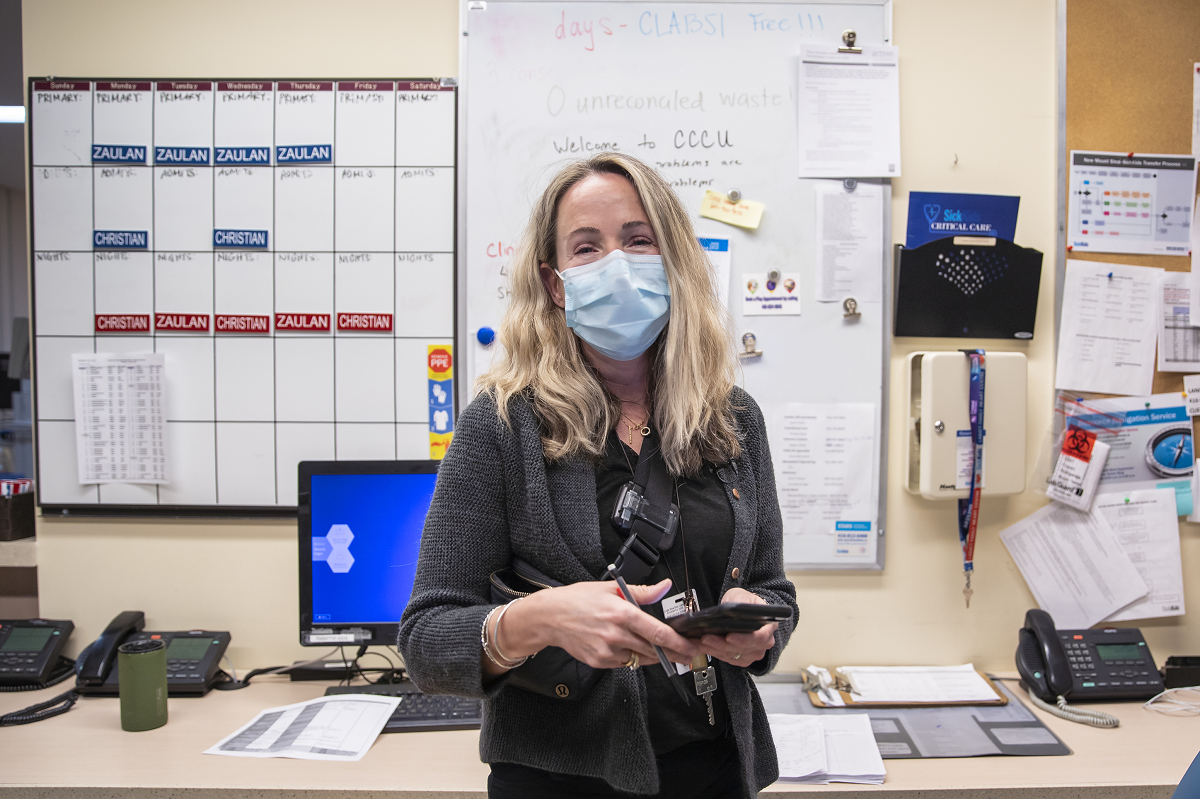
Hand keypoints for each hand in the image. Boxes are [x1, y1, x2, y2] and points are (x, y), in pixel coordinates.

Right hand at [494, 579, 701, 671]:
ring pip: (641, 658)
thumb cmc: (577, 600)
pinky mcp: (600, 662)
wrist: (550, 617)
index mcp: (621, 613)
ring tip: (663, 651)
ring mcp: (607, 651)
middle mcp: (615, 634)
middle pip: (654, 649)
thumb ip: (641, 591)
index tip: (691, 646)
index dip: (678, 642)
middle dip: (673, 653)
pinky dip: (632, 656)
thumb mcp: (610, 588)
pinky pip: (625, 662)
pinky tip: (631, 647)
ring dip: (654, 656)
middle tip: (687, 654)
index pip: (657, 632)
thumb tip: (664, 586)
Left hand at [699, 587, 777, 667]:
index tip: (729, 636)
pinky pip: (727, 658)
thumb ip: (740, 602)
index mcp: (768, 627)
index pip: (760, 637)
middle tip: (706, 637)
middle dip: (722, 644)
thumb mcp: (743, 596)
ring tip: (699, 641)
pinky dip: (713, 652)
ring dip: (714, 648)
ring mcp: (753, 652)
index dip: (744, 639)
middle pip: (743, 649)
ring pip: (732, 654)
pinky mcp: (742, 659)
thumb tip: (734, 608)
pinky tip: (702, 646)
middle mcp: (763, 643)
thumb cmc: (746, 603)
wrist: (744, 611)